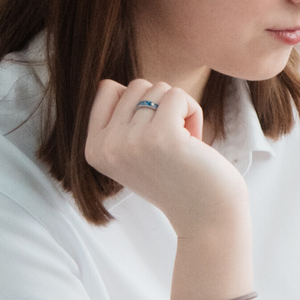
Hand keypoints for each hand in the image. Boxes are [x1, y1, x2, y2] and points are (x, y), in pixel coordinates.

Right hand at [83, 77, 246, 238]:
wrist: (206, 216)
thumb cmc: (176, 177)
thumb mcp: (132, 152)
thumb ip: (118, 122)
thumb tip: (108, 84)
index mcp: (94, 149)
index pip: (107, 89)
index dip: (138, 102)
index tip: (151, 134)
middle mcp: (106, 146)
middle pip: (136, 86)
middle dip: (161, 106)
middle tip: (172, 141)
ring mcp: (132, 141)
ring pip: (159, 89)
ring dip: (180, 112)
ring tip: (184, 145)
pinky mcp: (161, 136)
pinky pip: (177, 95)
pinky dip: (193, 112)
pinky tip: (195, 142)